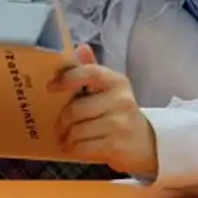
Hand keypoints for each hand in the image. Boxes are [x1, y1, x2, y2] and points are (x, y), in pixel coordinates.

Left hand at [48, 44, 157, 176]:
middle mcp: (121, 101)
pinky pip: (83, 148)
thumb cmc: (120, 113)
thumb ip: (92, 71)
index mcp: (117, 82)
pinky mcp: (116, 147)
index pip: (90, 73)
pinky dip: (73, 149)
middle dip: (62, 121)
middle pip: (76, 109)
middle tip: (58, 127)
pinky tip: (72, 148)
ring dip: (67, 138)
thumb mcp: (110, 90)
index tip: (51, 87)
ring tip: (66, 139)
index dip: (68, 78)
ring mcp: (120, 125)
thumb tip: (80, 48)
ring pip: (77, 131)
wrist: (147, 143)